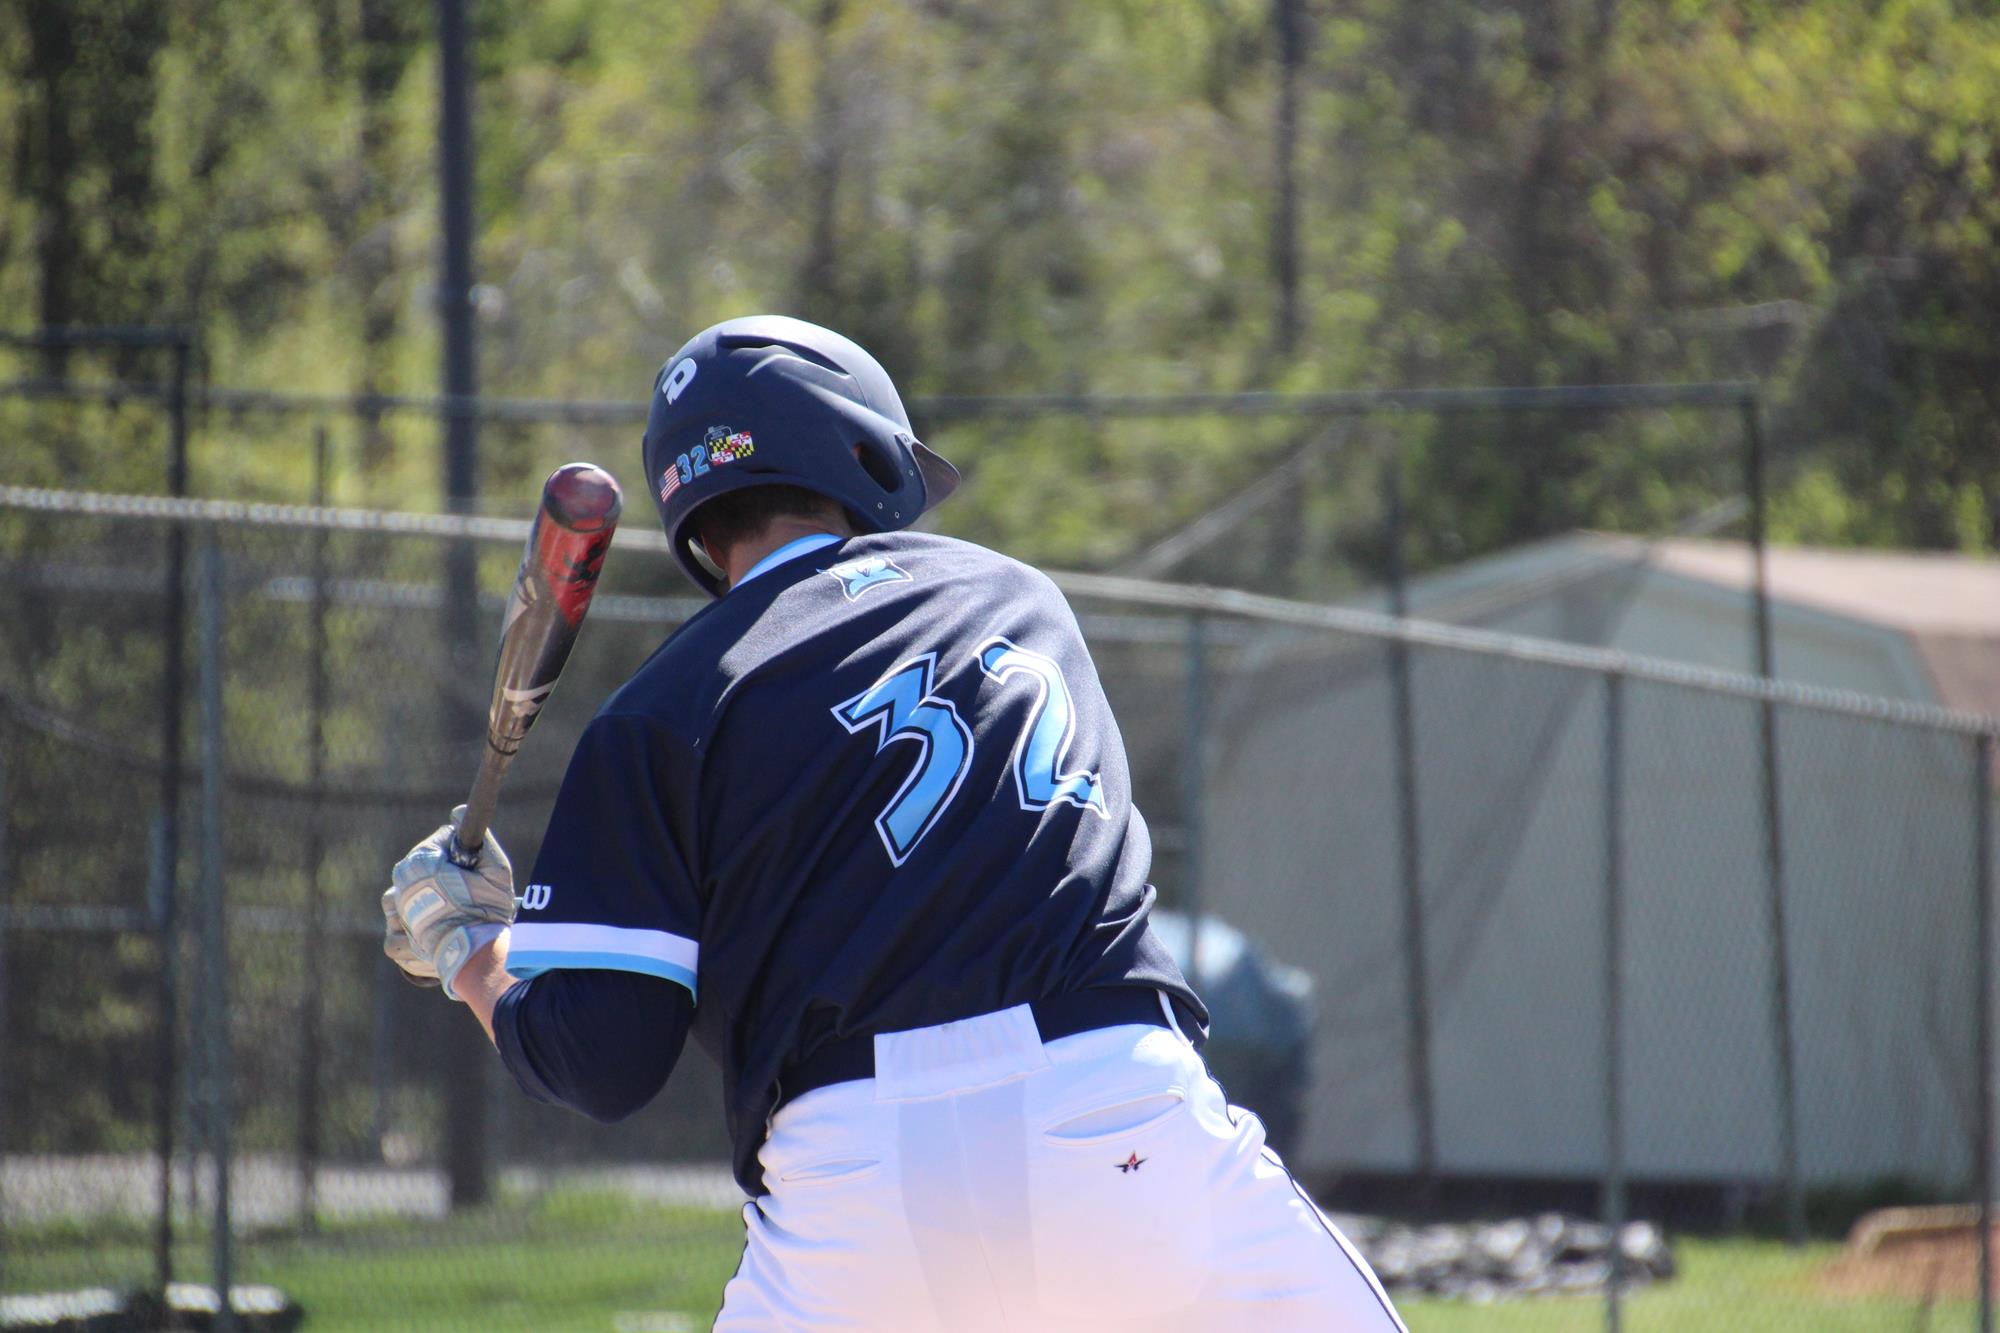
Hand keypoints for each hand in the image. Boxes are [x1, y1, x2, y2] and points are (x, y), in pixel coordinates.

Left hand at [383, 806, 515, 999]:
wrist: (475, 956)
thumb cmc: (487, 909)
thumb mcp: (495, 868)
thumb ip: (478, 837)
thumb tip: (458, 812)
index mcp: (420, 862)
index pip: (438, 842)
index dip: (458, 852)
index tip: (470, 867)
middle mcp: (400, 886)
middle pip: (419, 870)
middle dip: (439, 878)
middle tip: (463, 894)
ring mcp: (394, 916)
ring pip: (403, 900)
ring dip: (420, 905)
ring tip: (446, 915)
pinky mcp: (394, 943)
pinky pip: (399, 931)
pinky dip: (413, 935)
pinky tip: (434, 936)